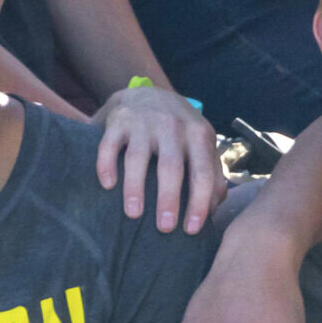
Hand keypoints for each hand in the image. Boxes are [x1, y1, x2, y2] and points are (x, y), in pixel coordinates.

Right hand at [94, 84, 223, 234]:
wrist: (148, 93)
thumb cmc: (180, 131)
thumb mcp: (202, 145)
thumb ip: (212, 174)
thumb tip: (215, 210)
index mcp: (198, 135)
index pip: (202, 173)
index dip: (199, 202)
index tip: (191, 229)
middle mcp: (173, 126)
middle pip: (171, 167)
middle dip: (168, 199)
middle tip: (165, 229)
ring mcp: (144, 122)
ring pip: (138, 158)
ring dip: (135, 188)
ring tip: (134, 214)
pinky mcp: (118, 121)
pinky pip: (109, 145)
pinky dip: (106, 165)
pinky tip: (107, 185)